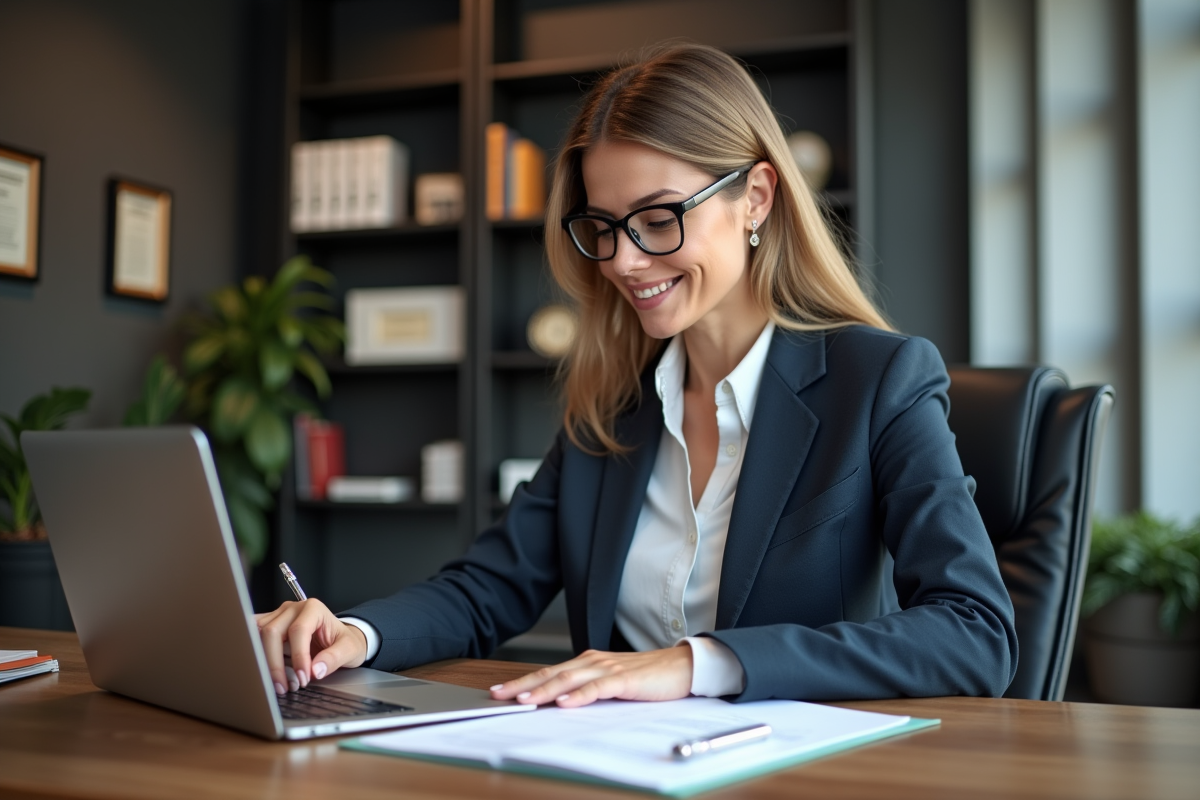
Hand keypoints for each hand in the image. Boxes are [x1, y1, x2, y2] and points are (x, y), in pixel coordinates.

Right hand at [254, 598, 367, 694]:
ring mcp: (278, 616)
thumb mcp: (350, 649)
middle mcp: (292, 609)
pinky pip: (254, 637)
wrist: (340, 639)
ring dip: (263, 662)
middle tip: (284, 687)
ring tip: (276, 683)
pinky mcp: (269, 627)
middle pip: (272, 632)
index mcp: (313, 609)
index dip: (298, 656)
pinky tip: (263, 671)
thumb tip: (315, 670)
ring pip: (258, 635)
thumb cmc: (345, 641)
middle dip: (275, 664)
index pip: (298, 630)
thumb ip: (334, 658)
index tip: (303, 678)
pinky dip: (256, 655)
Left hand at [489, 646, 692, 707]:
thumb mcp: (610, 683)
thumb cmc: (647, 677)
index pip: (549, 673)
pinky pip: (597, 688)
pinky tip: (564, 703)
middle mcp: (593, 662)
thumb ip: (587, 689)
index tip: (500, 692)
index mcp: (588, 662)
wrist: (681, 667)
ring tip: (524, 701)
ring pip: (569, 679)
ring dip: (545, 691)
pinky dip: (579, 695)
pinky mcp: (625, 679)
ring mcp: (608, 669)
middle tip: (499, 695)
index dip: (524, 682)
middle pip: (552, 674)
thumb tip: (558, 704)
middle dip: (523, 685)